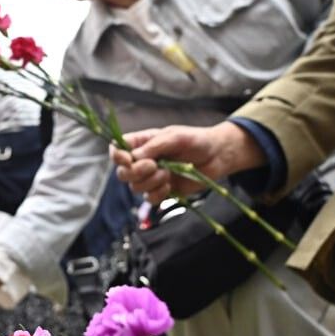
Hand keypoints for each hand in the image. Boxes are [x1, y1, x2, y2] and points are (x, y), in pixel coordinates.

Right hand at [111, 121, 265, 203]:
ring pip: (135, 187)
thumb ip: (154, 147)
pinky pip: (150, 199)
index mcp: (142, 143)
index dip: (117, 156)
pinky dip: (158, 194)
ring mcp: (151, 177)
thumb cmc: (196, 140)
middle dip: (135, 172)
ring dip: (150, 182)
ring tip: (168, 173)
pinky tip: (169, 185)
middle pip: (122, 173)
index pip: (117, 150)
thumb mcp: (175, 137)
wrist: (217, 156)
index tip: (128, 159)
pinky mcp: (162, 191)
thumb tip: (133, 158)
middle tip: (153, 166)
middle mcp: (143, 161)